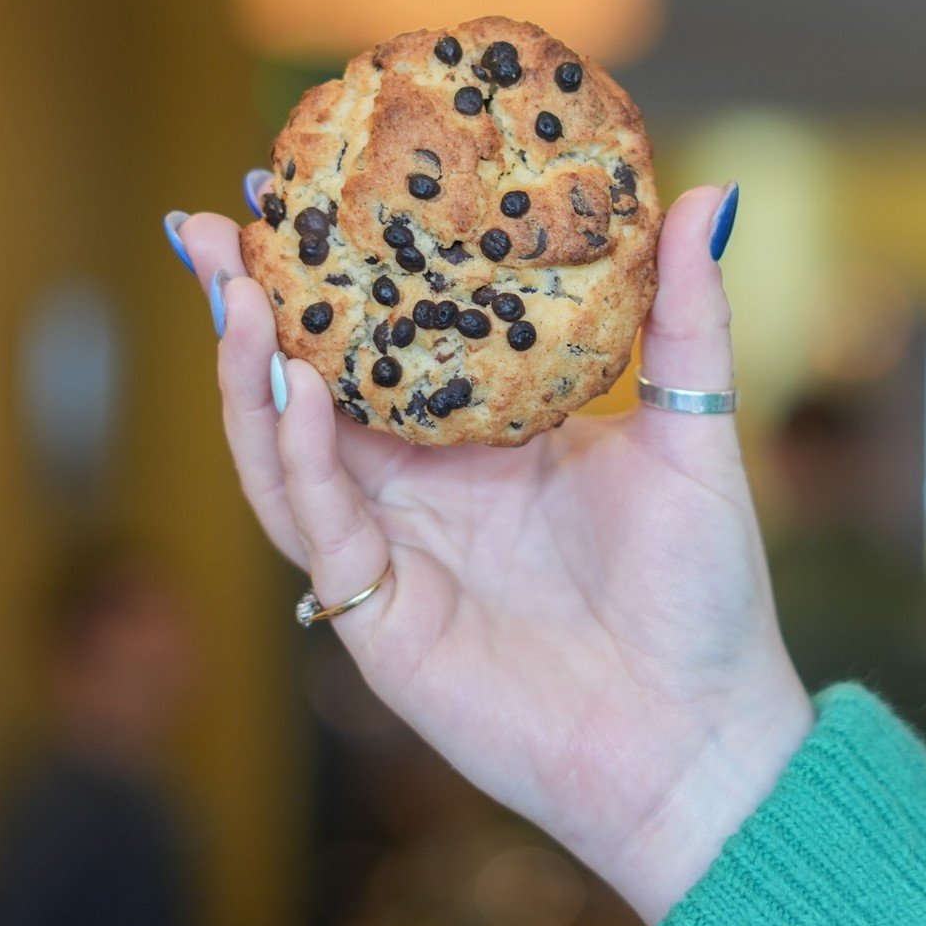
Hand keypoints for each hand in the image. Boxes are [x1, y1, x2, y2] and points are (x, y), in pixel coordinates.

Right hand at [174, 183, 811, 925]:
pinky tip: (294, 389)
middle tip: (215, 227)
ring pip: (286, 457)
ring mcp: (396, 554)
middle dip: (253, 311)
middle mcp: (424, 491)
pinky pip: (321, 530)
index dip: (341, 274)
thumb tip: (710, 193)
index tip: (304, 188)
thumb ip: (685, 320)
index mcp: (484, 440)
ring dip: (251, 378)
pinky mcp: (383, 619)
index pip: (387, 343)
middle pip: (311, 390)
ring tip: (234, 293)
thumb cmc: (704, 596)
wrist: (700, 737)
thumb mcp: (693, 434)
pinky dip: (299, 460)